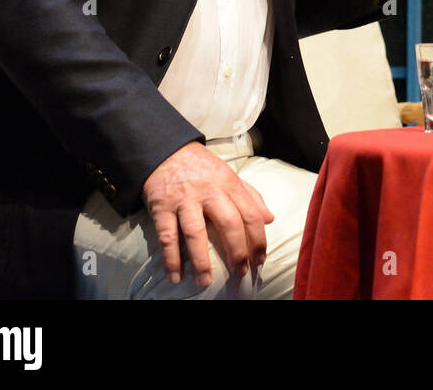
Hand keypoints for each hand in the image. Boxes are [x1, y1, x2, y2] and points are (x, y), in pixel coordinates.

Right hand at [142, 141, 274, 287]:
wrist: (166, 151)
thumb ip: (250, 196)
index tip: (260, 259)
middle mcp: (209, 191)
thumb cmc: (202, 167)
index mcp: (229, 183)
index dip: (258, 239)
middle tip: (240, 273)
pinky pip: (167, 236)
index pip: (250, 214)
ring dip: (201, 260)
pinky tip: (175, 276)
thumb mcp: (229, 175)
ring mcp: (184, 200)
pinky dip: (170, 258)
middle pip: (228, 223)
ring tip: (205, 281)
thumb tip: (270, 218)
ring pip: (195, 233)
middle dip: (237, 252)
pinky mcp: (162, 207)